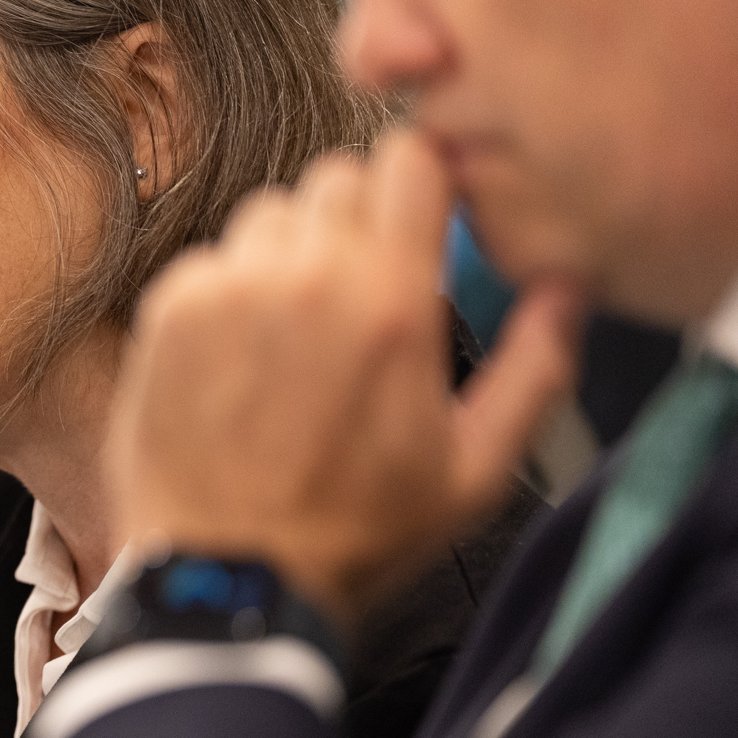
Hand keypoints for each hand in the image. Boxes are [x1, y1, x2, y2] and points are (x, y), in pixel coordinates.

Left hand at [111, 129, 584, 623]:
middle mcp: (306, 276)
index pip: (409, 159)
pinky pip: (211, 259)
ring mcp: (227, 288)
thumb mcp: (476, 469)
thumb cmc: (358, 534)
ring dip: (291, 253)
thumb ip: (536, 367)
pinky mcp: (168, 309)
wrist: (231, 578)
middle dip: (359, 221)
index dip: (421, 183)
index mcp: (392, 300)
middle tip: (361, 294)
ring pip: (271, 214)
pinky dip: (229, 289)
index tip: (423, 220)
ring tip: (298, 331)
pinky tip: (242, 356)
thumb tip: (569, 287)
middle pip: (338, 176)